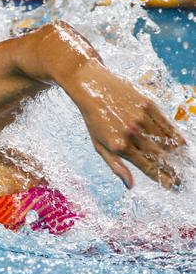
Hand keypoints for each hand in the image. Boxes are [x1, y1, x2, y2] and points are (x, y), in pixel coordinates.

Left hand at [74, 66, 186, 189]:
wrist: (91, 87)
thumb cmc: (93, 119)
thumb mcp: (99, 146)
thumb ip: (116, 166)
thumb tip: (130, 185)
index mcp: (120, 146)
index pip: (148, 167)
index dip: (163, 178)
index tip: (172, 186)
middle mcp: (132, 134)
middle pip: (160, 157)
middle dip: (173, 170)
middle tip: (181, 178)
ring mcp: (141, 118)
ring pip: (166, 140)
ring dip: (177, 154)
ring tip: (183, 163)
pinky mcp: (148, 105)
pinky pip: (167, 124)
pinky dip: (175, 136)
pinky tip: (181, 144)